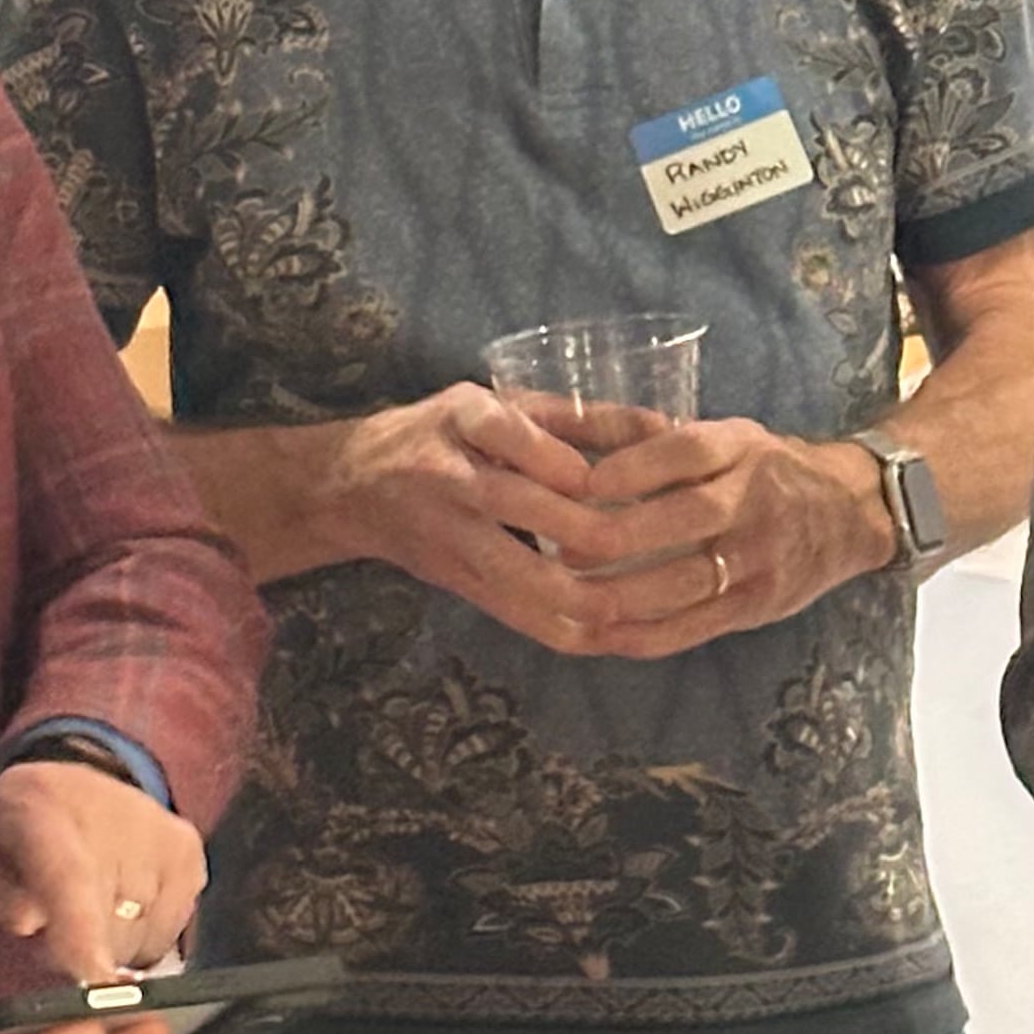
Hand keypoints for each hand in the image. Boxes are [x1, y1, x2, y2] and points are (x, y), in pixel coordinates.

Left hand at [0, 758, 206, 977]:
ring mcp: (162, 835)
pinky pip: (167, 937)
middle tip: (52, 923)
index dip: (80, 927)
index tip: (93, 973)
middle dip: (77, 949)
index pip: (67, 874)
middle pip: (106, 929)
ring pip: (139, 943)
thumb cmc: (9, 839)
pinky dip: (138, 935)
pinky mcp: (191, 856)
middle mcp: (115, 814)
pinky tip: (116, 902)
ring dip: (109, 944)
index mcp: (39, 810)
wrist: (68, 788)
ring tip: (85, 905)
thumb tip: (29, 920)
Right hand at [277, 382, 683, 653]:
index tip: (657, 476)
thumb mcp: (493, 402)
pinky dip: (590, 630)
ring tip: (678, 593)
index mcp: (465, 424)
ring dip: (615, 597)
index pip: (539, 445)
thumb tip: (668, 426)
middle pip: (546, 519)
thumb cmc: (435, 434)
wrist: (350, 490)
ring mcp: (459, 545)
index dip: (603, 469)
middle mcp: (458, 485)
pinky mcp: (467, 590)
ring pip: (544, 587)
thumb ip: (577, 416)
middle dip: (619, 537)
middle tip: (683, 538)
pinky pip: (536, 624)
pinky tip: (638, 627)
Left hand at [572, 416, 900, 646]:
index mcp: (739, 448)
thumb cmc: (760, 466)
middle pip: (685, 519)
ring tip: (561, 594)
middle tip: (555, 547)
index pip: (689, 450)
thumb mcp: (710, 432)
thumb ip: (621, 427)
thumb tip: (529, 411)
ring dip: (616, 594)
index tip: (583, 482)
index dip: (636, 467)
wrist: (851, 513)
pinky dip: (636, 635)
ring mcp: (758, 560)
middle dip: (613, 536)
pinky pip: (689, 629)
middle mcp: (753, 500)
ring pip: (683, 582)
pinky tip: (592, 633)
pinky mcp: (754, 609)